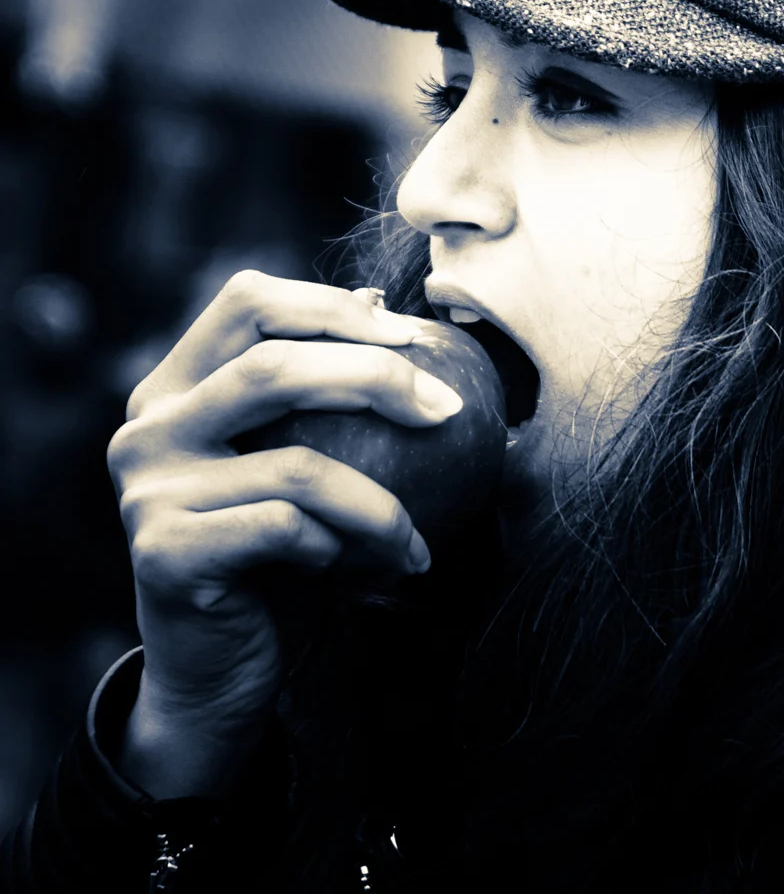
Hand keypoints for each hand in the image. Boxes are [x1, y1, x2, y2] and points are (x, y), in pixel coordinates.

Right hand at [106, 271, 459, 794]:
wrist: (217, 669)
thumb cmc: (277, 553)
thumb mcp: (295, 459)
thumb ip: (320, 397)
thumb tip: (401, 316)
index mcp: (175, 386)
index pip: (248, 302)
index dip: (334, 307)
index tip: (414, 339)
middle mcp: (148, 427)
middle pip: (274, 367)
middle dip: (378, 379)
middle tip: (447, 410)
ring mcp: (149, 490)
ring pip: (299, 464)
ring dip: (381, 504)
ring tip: (415, 537)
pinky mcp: (166, 551)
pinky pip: (290, 530)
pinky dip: (346, 546)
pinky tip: (367, 568)